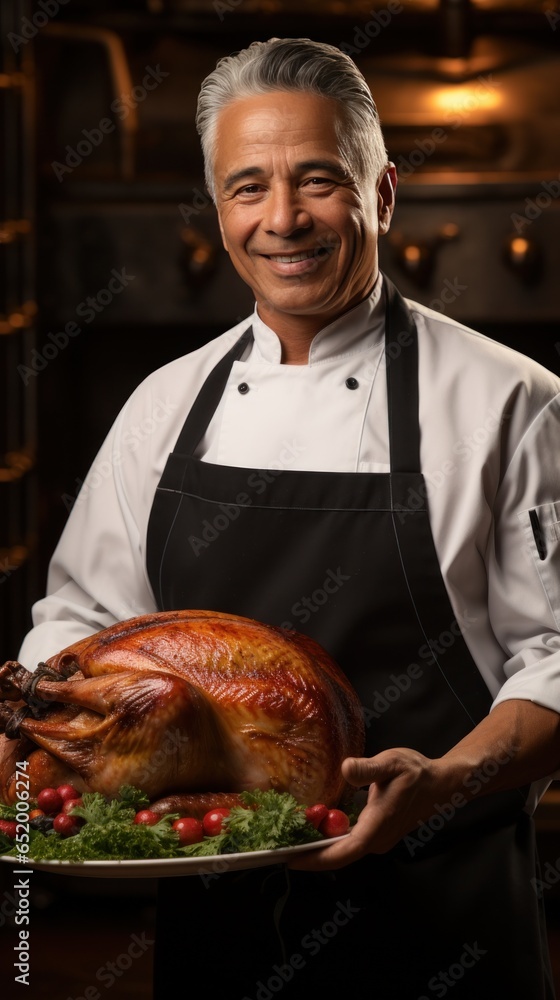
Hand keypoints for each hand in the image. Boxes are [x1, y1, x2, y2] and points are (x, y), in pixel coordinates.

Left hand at [289, 747, 448, 871]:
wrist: (439, 784)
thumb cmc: (416, 773)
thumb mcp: (392, 764)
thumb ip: (369, 769)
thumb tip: (347, 768)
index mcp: (377, 827)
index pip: (343, 852)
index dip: (316, 859)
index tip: (290, 859)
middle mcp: (376, 840)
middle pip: (338, 855)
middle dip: (308, 855)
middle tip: (278, 847)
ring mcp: (377, 840)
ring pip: (343, 850)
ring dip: (317, 847)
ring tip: (289, 839)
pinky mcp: (376, 834)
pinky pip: (349, 843)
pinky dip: (329, 839)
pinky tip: (312, 828)